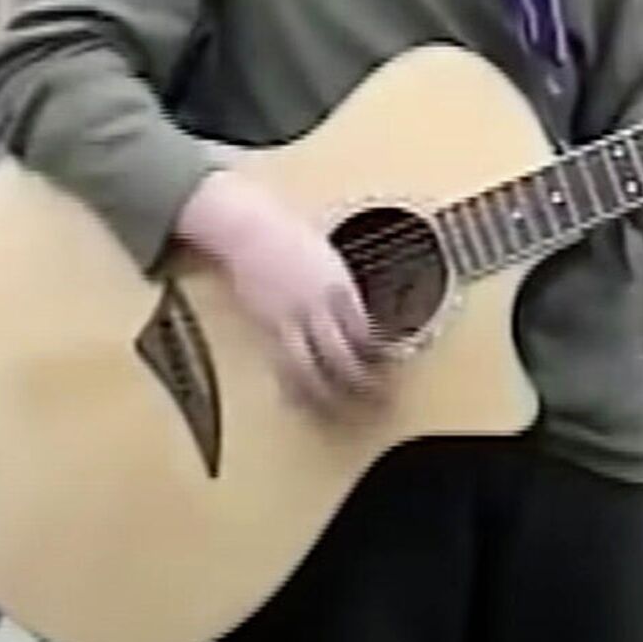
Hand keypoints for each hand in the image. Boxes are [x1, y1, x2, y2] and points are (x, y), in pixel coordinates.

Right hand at [175, 171, 387, 414]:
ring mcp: (287, 319)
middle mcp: (313, 306)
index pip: (364, 331)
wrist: (250, 231)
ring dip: (327, 394)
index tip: (392, 366)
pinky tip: (304, 399)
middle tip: (380, 400)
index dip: (380, 354)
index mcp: (336, 286)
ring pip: (309, 369)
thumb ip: (345, 292)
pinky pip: (282, 365)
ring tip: (343, 410)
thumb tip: (362, 323)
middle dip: (361, 382)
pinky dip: (295, 386)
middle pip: (340, 356)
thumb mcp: (331, 260)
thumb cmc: (293, 238)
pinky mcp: (265, 327)